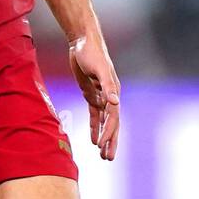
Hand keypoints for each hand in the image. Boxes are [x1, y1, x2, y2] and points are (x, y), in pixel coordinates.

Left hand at [68, 31, 120, 160]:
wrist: (82, 40)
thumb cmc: (91, 52)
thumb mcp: (99, 68)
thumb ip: (107, 85)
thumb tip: (115, 103)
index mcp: (114, 91)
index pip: (113, 117)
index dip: (108, 132)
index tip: (102, 146)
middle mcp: (110, 95)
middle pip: (112, 123)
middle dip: (111, 141)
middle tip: (108, 158)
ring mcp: (101, 95)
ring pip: (104, 121)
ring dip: (104, 137)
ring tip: (102, 154)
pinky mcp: (91, 93)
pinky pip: (94, 114)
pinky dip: (94, 126)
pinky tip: (93, 139)